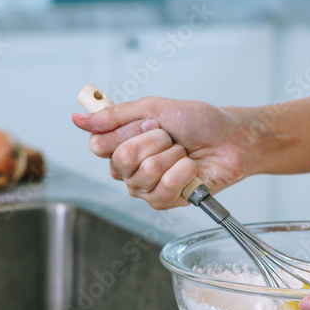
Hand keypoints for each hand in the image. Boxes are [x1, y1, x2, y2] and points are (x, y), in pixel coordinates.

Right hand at [72, 97, 251, 208]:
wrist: (232, 139)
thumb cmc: (198, 121)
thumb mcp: (154, 108)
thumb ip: (114, 115)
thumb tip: (77, 119)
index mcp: (122, 143)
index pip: (99, 145)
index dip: (127, 133)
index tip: (151, 121)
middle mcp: (130, 168)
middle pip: (119, 161)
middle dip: (152, 142)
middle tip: (170, 136)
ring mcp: (146, 187)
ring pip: (142, 175)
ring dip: (170, 157)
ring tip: (183, 151)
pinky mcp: (165, 201)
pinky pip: (161, 191)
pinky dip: (181, 173)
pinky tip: (190, 167)